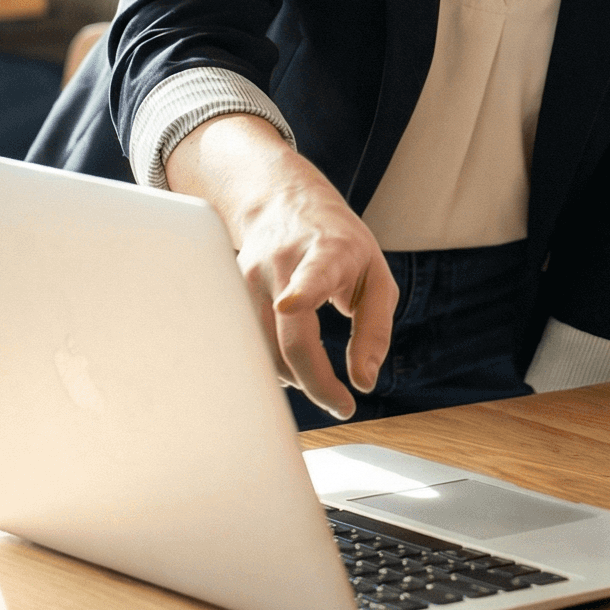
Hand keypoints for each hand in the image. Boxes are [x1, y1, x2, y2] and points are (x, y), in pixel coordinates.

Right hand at [166, 114, 396, 419]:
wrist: (284, 202)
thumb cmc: (342, 245)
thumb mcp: (376, 277)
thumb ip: (375, 330)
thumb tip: (364, 382)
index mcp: (326, 253)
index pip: (312, 275)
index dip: (302, 292)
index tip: (288, 305)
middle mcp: (282, 265)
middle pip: (290, 340)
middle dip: (316, 383)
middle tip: (342, 407)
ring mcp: (250, 278)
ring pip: (267, 351)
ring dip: (296, 378)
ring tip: (324, 382)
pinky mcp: (232, 293)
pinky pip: (251, 346)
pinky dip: (275, 365)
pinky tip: (294, 364)